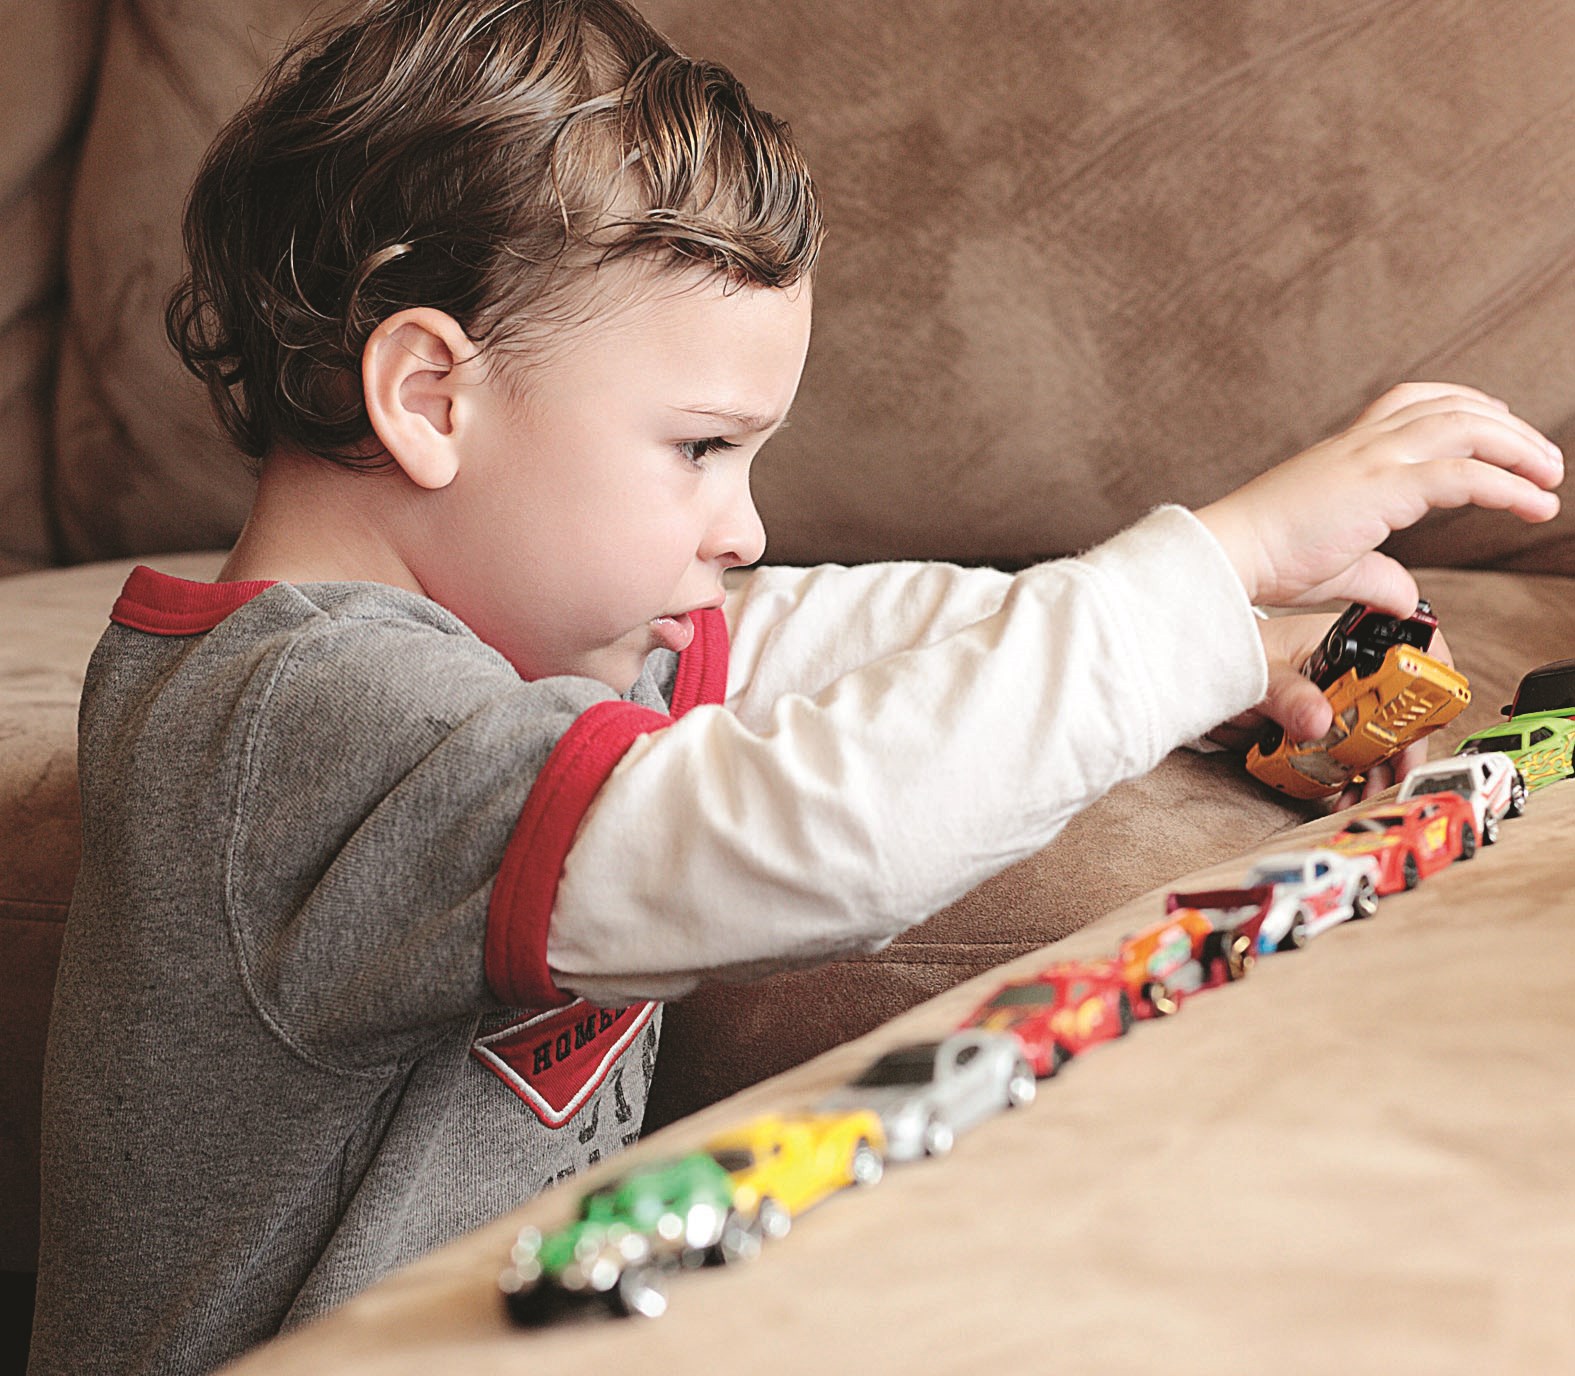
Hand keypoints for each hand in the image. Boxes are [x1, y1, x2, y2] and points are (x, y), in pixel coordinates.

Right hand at [1196, 383, 1561, 614]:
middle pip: (1452, 407)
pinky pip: (1463, 476)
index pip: (1412, 403)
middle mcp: (1362, 446)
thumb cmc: (1264, 558)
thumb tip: (1403, 595)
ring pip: (1466, 428)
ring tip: (1549, 476)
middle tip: (1543, 458)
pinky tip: (1533, 504)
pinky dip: (1508, 487)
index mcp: (1346, 453)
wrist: (1229, 554)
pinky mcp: (1381, 488)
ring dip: (1519, 447)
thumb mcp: (1334, 564)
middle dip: (1507, 426)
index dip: (1463, 405)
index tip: (1496, 422)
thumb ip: (1376, 574)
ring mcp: (1372, 460)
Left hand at [1205, 611, 1453, 810]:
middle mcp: (1344, 672)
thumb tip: (1319, 720)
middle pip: (1395, 708)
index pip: (1404, 656)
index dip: (1424, 686)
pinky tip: (1342, 797)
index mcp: (1342, 642)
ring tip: (1366, 796)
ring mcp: (1331, 702)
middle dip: (1400, 745)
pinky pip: (1343, 755)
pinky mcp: (1316, 729)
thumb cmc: (1229, 655)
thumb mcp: (1258, 674)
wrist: (1194, 676)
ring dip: (1374, 770)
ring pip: (1373, 738)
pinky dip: (1347, 778)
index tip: (1427, 723)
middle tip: (1396, 777)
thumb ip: (1286, 695)